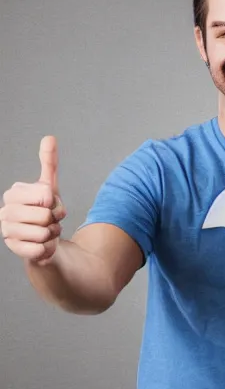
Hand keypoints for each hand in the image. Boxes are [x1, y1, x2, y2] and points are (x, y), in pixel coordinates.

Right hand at [0, 136, 66, 262]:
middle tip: (50, 220)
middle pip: (45, 216)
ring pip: (43, 233)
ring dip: (53, 234)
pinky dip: (48, 248)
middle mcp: (5, 212)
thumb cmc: (45, 211)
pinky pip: (41, 249)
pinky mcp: (14, 250)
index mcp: (13, 194)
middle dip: (55, 219)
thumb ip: (49, 162)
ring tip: (46, 231)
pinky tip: (42, 245)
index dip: (55, 202)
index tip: (49, 204)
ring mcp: (7, 232)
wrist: (45, 239)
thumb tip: (50, 137)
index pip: (45, 196)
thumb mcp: (50, 187)